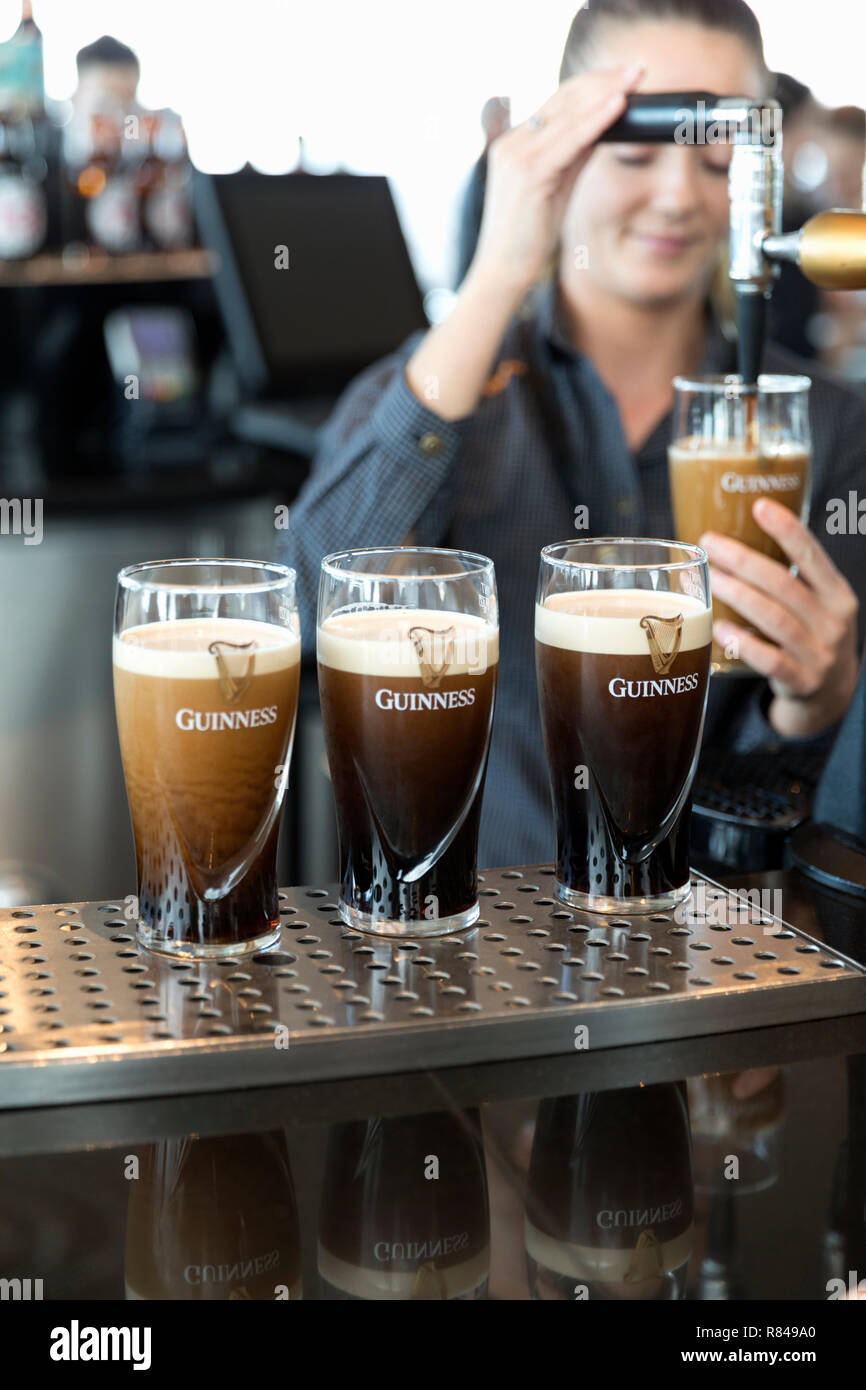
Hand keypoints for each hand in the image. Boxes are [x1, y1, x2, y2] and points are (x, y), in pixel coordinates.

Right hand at [468, 63, 644, 298]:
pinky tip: (617, 106)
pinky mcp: (528, 174)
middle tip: (638, 70)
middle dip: (604, 81)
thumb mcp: (556, 186)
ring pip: (568, 115)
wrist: (502, 272)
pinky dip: (596, 120)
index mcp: (516, 144)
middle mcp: (513, 143)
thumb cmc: (528, 237)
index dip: (593, 85)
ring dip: (605, 94)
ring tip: (634, 81)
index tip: (624, 78)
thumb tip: (604, 125)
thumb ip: (575, 155)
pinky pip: (569, 140)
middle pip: (564, 98)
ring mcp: (517, 156)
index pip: (558, 102)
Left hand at [701, 498, 859, 738]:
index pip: (813, 555)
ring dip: (739, 595)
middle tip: (711, 543)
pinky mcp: (802, 681)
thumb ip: (788, 579)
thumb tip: (733, 540)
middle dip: (745, 560)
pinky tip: (719, 627)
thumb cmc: (811, 636)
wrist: (831, 694)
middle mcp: (833, 622)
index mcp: (837, 595)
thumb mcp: (816, 605)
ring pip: (775, 619)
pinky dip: (743, 643)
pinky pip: (769, 659)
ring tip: (711, 579)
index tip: (759, 506)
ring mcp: (819, 653)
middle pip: (785, 584)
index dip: (787, 530)